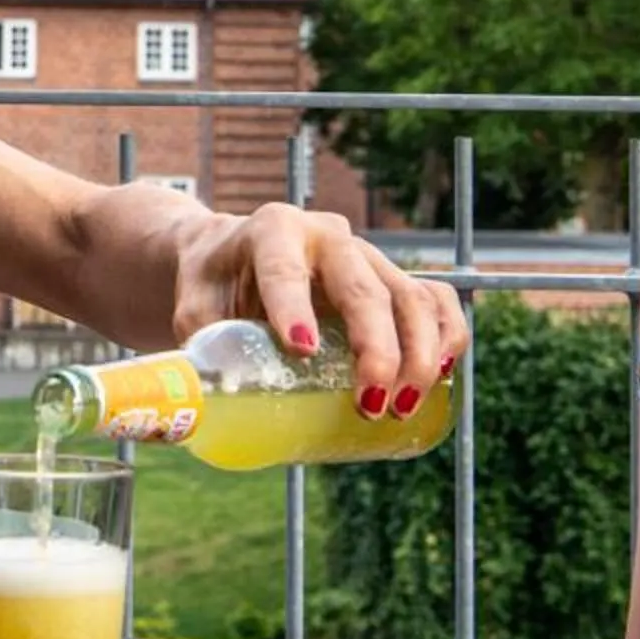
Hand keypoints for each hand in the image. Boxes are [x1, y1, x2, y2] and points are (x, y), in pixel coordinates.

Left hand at [177, 203, 468, 418]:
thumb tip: (201, 407)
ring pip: (409, 297)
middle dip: (376, 348)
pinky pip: (434, 299)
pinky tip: (443, 374)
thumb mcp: (192, 304)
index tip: (302, 350)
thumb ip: (194, 346)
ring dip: (418, 354)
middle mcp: (328, 236)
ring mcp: (366, 256)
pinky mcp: (391, 278)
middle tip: (370, 402)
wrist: (232, 255)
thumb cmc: (212, 283)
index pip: (284, 269)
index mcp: (274, 231)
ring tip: (401, 407)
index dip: (295, 308)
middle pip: (363, 288)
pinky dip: (448, 333)